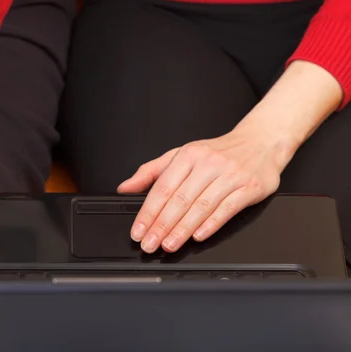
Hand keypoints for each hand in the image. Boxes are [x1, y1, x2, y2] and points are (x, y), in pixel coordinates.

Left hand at [118, 60, 343, 253]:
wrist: (260, 142)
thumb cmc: (217, 152)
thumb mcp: (181, 155)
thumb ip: (151, 172)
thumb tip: (125, 188)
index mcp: (188, 156)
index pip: (163, 187)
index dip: (148, 212)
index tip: (138, 230)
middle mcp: (208, 164)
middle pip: (180, 199)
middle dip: (162, 225)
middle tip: (149, 244)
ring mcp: (230, 176)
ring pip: (202, 206)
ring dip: (182, 229)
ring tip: (169, 245)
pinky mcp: (249, 187)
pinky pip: (228, 208)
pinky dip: (211, 224)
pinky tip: (198, 236)